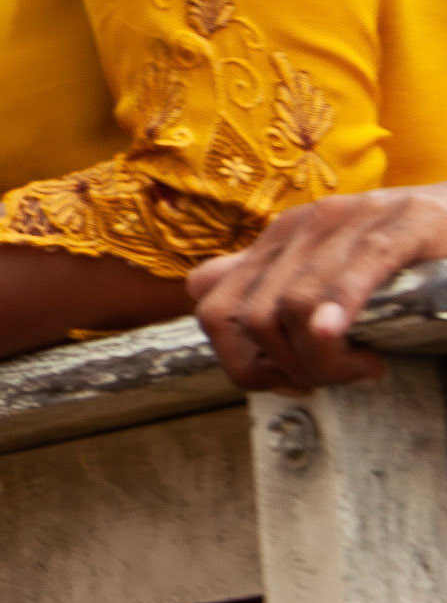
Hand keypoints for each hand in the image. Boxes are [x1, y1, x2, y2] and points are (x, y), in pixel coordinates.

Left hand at [189, 185, 446, 390]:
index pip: (211, 305)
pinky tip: (358, 347)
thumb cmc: (393, 249)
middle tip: (332, 380)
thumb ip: (261, 275)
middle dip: (288, 367)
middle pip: (253, 317)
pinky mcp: (403, 224)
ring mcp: (350, 221)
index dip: (235, 359)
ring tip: (363, 366)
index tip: (282, 381)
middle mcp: (301, 226)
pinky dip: (343, 311)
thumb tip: (198, 288)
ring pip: (296, 304)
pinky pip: (358, 270)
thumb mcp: (317, 262)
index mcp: (276, 239)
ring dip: (324, 357)